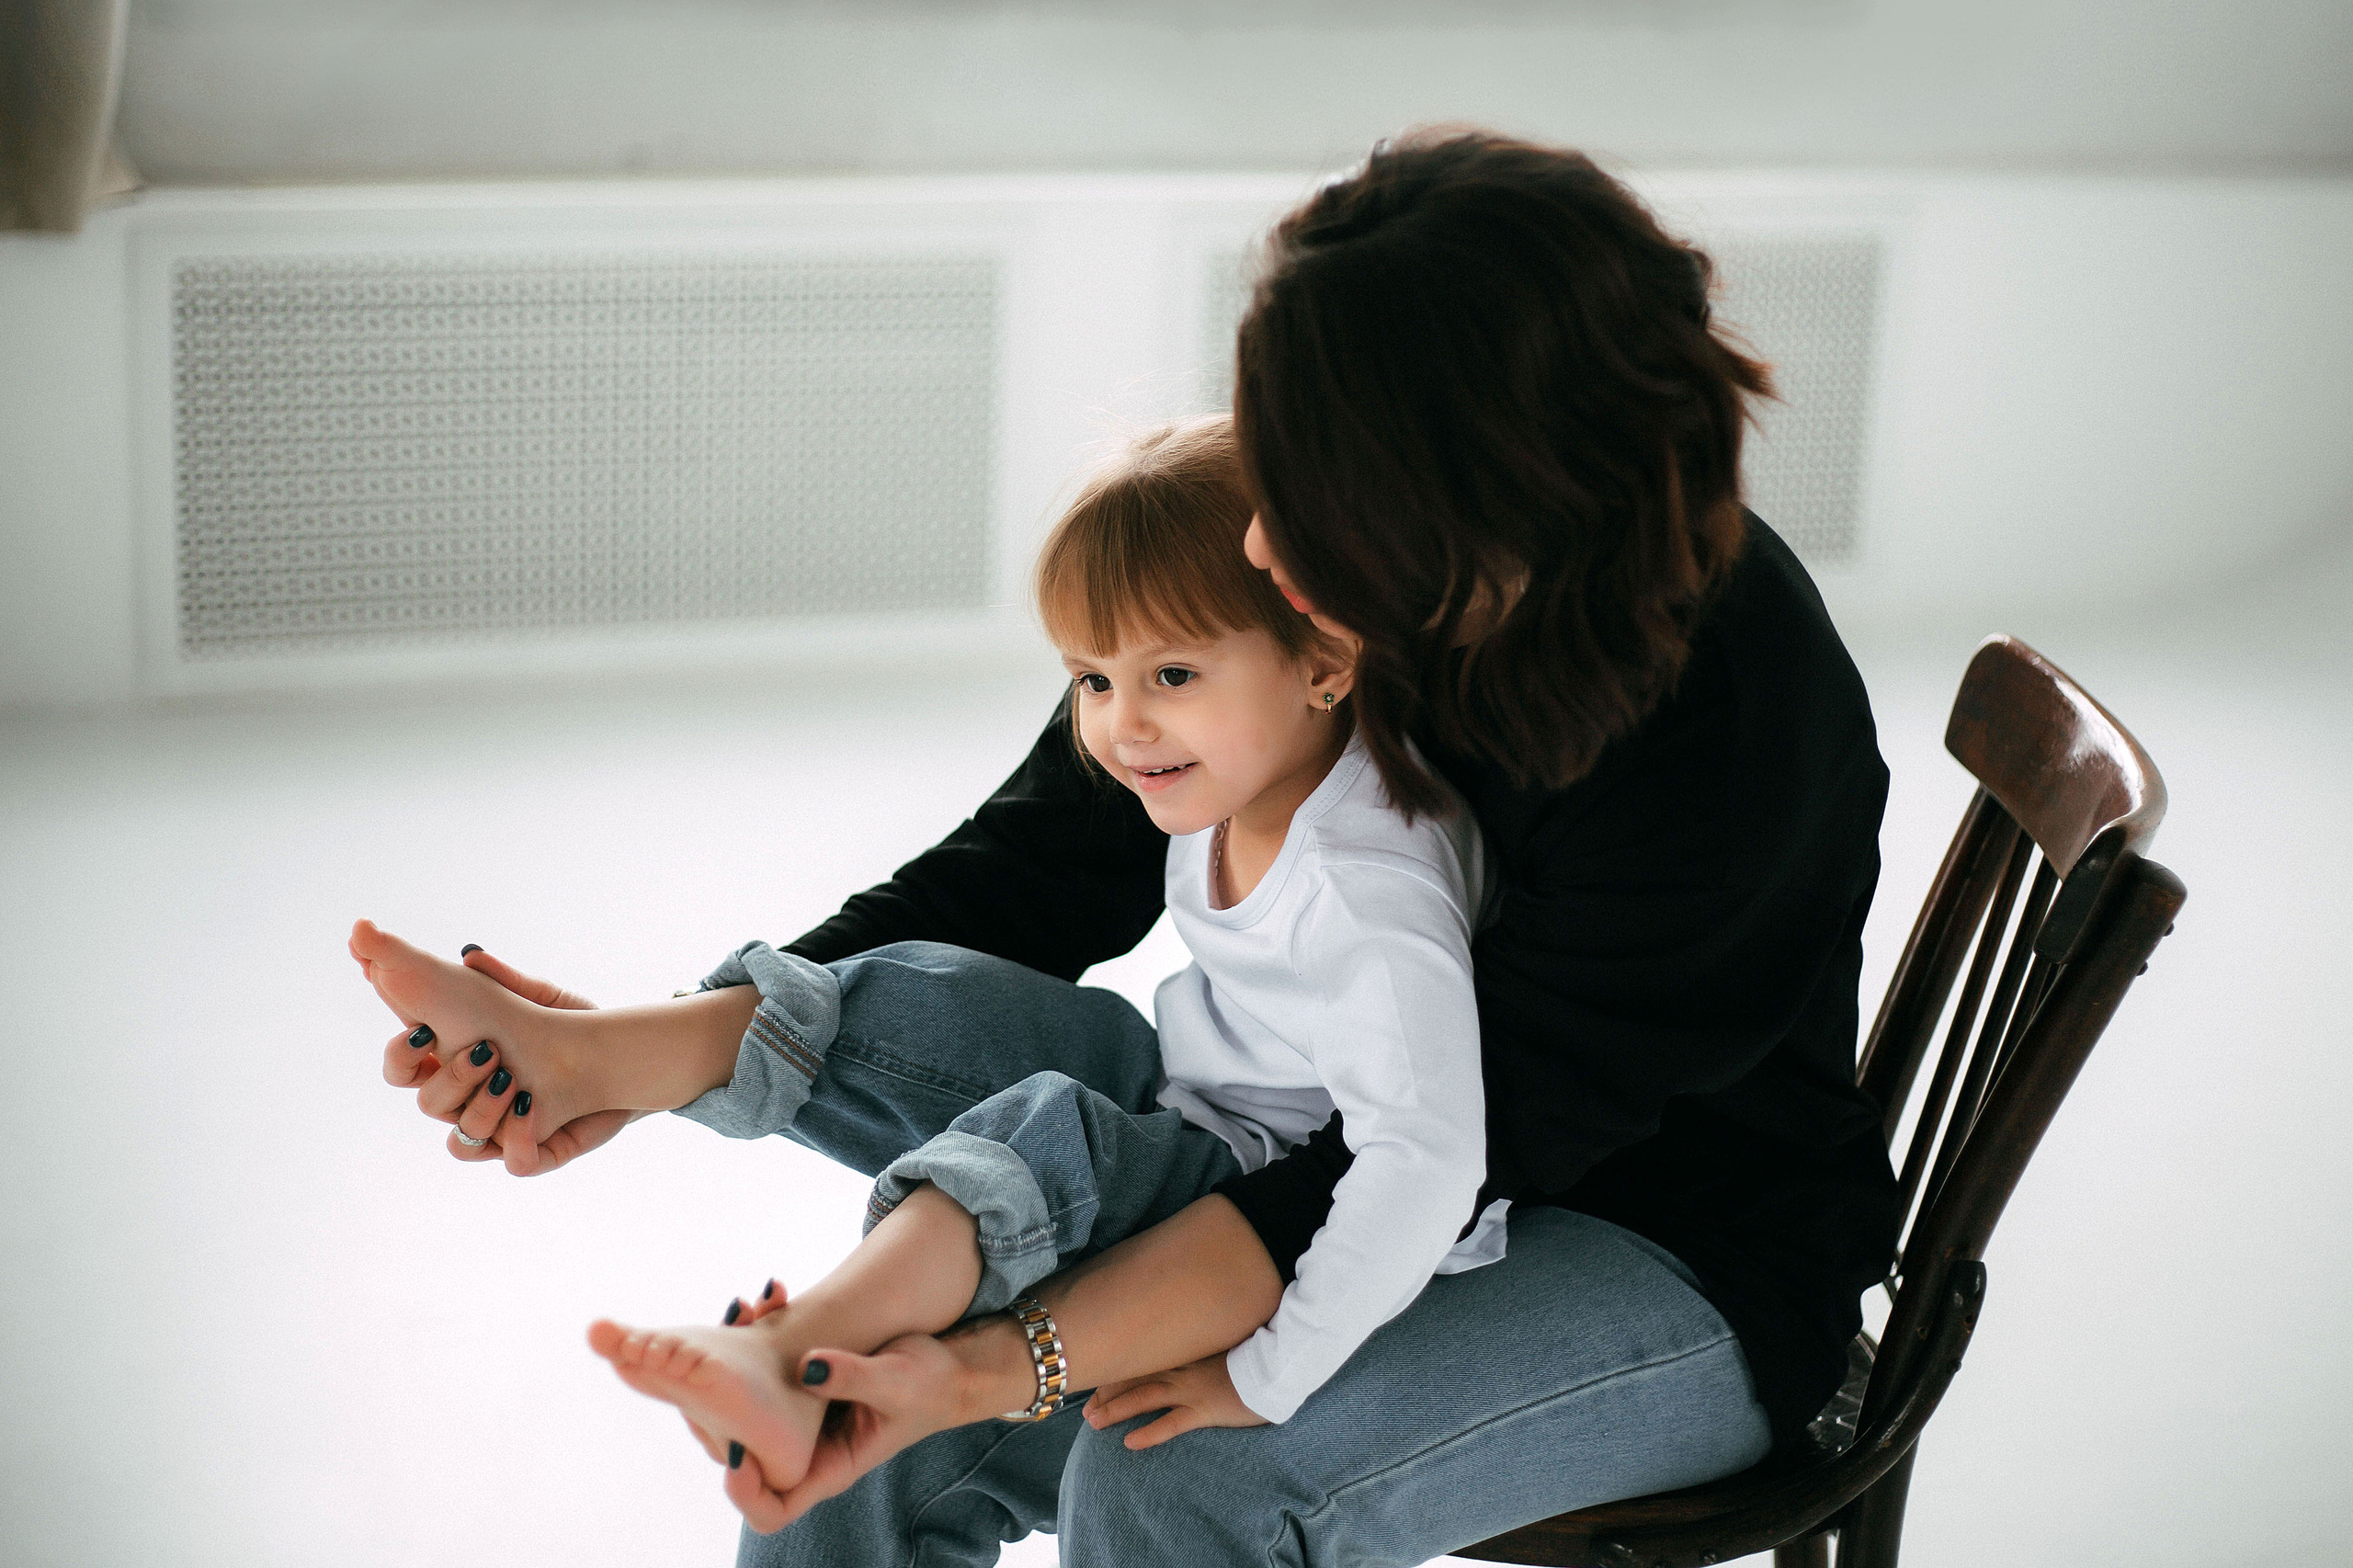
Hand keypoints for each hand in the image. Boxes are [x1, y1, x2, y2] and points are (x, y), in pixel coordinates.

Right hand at [374, 941, 633, 1173]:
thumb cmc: (573, 1026)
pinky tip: (532, 1106)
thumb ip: (507, 981)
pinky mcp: (536, 1152)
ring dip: (481, 1109)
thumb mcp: (544, 999)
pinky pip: (513, 1161)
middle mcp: (472, 1102)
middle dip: (449, 1078)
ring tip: (512, 1079)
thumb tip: (471, 953)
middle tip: (483, 1050)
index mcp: (460, 1063)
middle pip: (428, 1103)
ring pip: (462, 1141)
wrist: (626, 1058)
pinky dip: (517, 1138)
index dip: (403, 1054)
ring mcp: (501, 1132)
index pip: (408, 1067)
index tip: (420, 1030)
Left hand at [724, 1333, 985, 1533]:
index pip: (772, 1508)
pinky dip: (758, 1331)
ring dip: (733, 1355)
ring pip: (741, 1403)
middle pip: (739, 1451)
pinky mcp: (795, 1382)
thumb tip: (807, 1368)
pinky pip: (759, 1368)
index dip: (744, 1491)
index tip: (735, 1453)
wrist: (944, 1366)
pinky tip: (769, 1296)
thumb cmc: (929, 1386)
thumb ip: (855, 1377)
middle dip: (718, 1405)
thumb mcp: (898, 1381)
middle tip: (713, 1360)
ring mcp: (796, 1415)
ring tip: (746, 1307)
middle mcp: (803, 1447)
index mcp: (827, 1467)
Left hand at [1084, 1351, 1266, 1448]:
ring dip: (1116, 1410)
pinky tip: (1130, 1443)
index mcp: (1186, 1353)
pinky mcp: (1206, 1410)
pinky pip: (1171, 1423)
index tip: (1096, 1384)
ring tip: (1093, 1423)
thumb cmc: (1258, 1355)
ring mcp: (1192, 1389)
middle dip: (1107, 1393)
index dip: (1117, 1373)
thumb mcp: (1224, 1347)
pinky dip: (1149, 1432)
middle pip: (1135, 1378)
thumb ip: (1203, 1350)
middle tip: (1084, 1410)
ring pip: (1144, 1397)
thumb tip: (1188, 1355)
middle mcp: (1183, 1369)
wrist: (1281, 1361)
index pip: (1142, 1361)